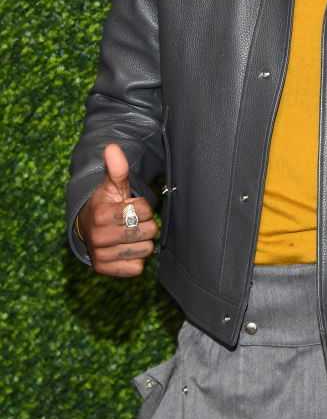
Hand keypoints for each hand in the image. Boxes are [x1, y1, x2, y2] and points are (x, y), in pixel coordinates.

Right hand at [77, 143, 156, 276]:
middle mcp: (99, 237)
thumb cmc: (105, 204)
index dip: (144, 207)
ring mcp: (101, 256)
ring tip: (127, 234)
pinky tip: (125, 249)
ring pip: (146, 250)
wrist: (87, 228)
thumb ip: (118, 169)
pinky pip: (137, 267)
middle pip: (149, 232)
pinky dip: (135, 259)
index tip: (130, 206)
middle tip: (131, 222)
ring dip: (141, 242)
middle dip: (144, 224)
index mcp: (102, 214)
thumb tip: (112, 147)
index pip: (146, 211)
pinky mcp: (104, 270)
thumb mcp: (112, 185)